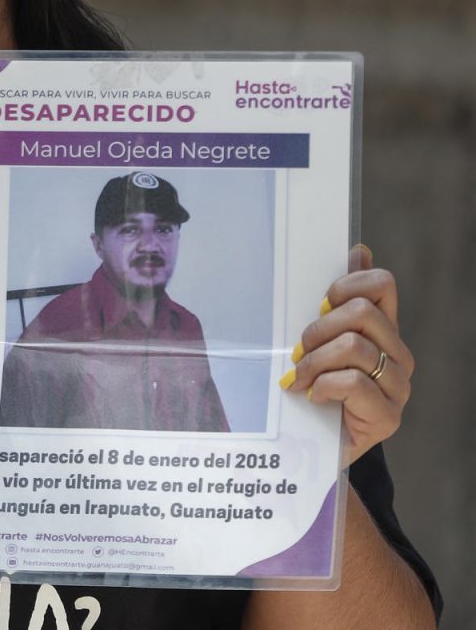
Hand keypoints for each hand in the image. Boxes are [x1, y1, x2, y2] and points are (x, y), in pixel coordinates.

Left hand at [282, 244, 413, 465]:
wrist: (312, 446)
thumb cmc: (311, 387)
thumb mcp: (317, 340)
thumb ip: (336, 301)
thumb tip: (359, 250)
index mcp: (383, 330)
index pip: (382, 284)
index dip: (345, 286)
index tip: (320, 304)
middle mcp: (397, 355)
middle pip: (361, 313)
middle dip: (318, 329)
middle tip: (300, 353)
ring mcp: (397, 387)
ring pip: (354, 346)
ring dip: (315, 362)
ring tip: (302, 378)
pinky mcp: (387, 417)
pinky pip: (353, 382)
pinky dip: (324, 386)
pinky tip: (313, 397)